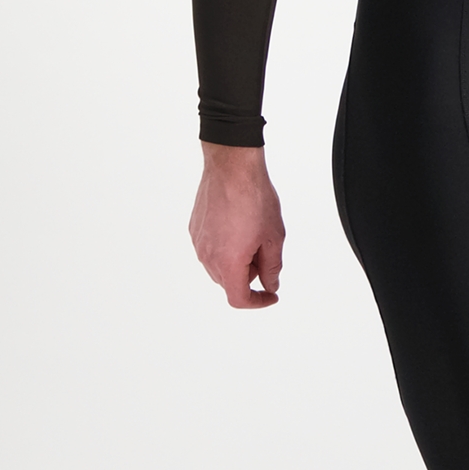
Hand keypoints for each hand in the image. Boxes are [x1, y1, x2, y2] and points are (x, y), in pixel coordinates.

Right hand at [191, 142, 285, 306]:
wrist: (232, 167)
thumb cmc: (253, 197)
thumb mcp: (273, 237)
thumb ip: (272, 268)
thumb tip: (270, 284)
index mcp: (228, 263)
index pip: (239, 299)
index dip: (258, 302)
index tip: (269, 295)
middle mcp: (208, 256)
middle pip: (228, 283)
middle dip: (249, 276)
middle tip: (265, 254)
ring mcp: (198, 242)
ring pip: (218, 266)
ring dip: (236, 262)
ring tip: (253, 236)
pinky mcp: (195, 229)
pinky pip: (210, 249)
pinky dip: (225, 248)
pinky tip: (238, 227)